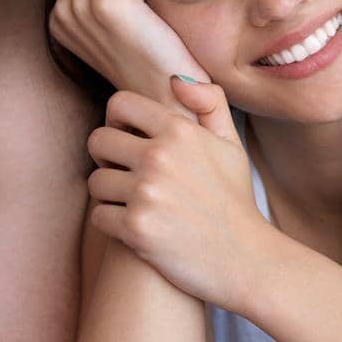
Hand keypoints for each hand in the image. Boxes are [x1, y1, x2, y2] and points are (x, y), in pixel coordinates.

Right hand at [49, 0, 208, 103]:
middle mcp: (60, 12)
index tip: (128, 11)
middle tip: (136, 6)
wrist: (169, 99)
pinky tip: (146, 10)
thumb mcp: (112, 22)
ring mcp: (78, 7)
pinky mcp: (106, 3)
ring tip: (140, 9)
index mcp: (58, 17)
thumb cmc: (152, 56)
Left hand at [87, 77, 273, 310]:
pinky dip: (111, 223)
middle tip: (125, 174)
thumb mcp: (231, 145)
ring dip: (108, 194)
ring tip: (131, 203)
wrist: (246, 260)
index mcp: (179, 130)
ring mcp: (146, 193)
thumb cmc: (234, 201)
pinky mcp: (136, 228)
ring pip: (95, 181)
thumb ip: (209, 102)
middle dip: (107, 158)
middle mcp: (159, 156)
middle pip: (98, 141)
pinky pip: (98, 216)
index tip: (128, 140)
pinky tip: (133, 227)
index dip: (118, 121)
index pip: (119, 104)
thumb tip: (174, 80)